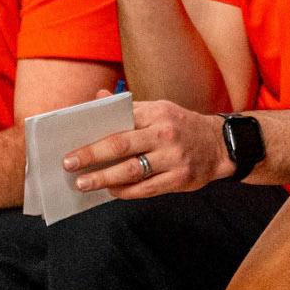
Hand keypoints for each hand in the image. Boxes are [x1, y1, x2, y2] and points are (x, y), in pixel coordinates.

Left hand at [65, 98, 231, 197]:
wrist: (220, 144)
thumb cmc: (181, 126)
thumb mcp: (159, 109)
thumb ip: (129, 108)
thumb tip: (98, 98)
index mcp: (158, 113)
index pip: (120, 122)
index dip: (93, 135)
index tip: (70, 145)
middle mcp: (165, 134)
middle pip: (121, 145)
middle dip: (91, 156)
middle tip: (69, 165)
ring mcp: (173, 157)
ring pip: (132, 170)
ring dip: (104, 178)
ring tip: (83, 184)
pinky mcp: (179, 178)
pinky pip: (146, 188)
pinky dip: (126, 192)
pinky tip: (112, 191)